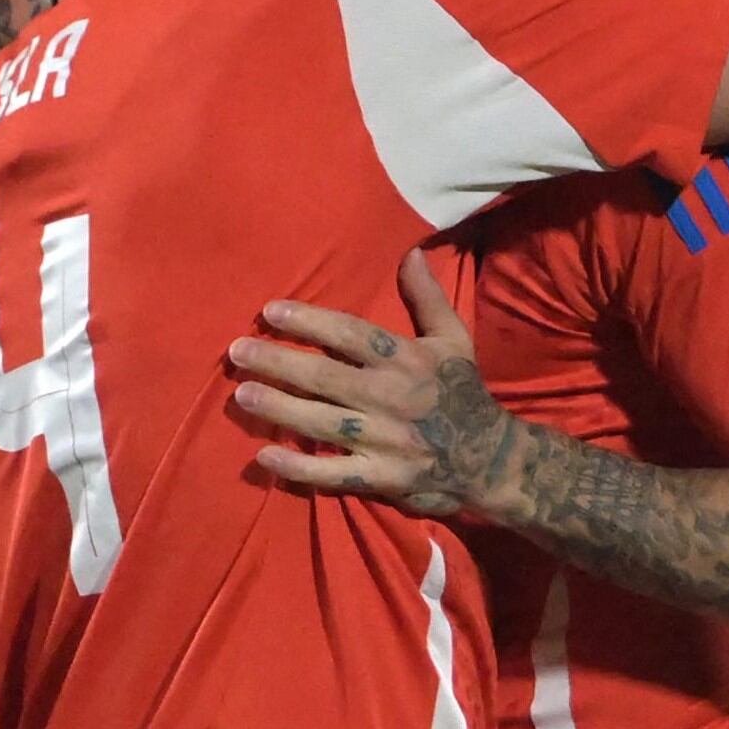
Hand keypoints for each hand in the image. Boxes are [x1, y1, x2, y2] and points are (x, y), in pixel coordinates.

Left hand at [226, 251, 511, 519]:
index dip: (309, 322)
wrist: (491, 459)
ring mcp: (384, 439)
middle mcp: (390, 397)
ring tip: (241, 395)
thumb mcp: (453, 340)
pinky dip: (299, 467)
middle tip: (237, 351)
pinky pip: (333, 472)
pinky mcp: (381, 476)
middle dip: (278, 362)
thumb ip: (428, 297)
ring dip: (278, 408)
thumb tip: (411, 252)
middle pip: (325, 377)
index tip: (270, 311)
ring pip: (322, 422)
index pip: (350, 335)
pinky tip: (264, 456)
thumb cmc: (462, 393)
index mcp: (406, 359)